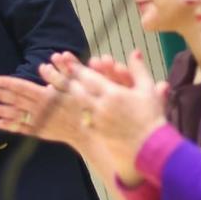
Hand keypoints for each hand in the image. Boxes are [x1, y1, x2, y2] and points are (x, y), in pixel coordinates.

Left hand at [0, 68, 80, 145]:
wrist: (87, 131)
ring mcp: (39, 121)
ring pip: (16, 115)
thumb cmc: (81, 105)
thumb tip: (43, 66)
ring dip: (1, 111)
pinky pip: (22, 129)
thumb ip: (58, 76)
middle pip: (16, 101)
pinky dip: (10, 126)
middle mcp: (39, 109)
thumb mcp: (73, 87)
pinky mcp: (40, 131)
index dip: (9, 83)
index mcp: (46, 96)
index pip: (23, 88)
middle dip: (0, 96)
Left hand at [61, 50, 168, 184]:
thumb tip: (134, 51)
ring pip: (75, 105)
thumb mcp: (148, 90)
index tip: (64, 60)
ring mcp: (97, 121)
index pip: (89, 77)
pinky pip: (79, 120)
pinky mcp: (96, 134)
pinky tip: (62, 109)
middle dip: (62, 79)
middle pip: (76, 90)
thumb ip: (138, 69)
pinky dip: (70, 112)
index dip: (75, 68)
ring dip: (62, 94)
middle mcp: (101, 107)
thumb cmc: (151, 117)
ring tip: (50, 87)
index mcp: (113, 94)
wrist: (151, 148)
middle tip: (48, 70)